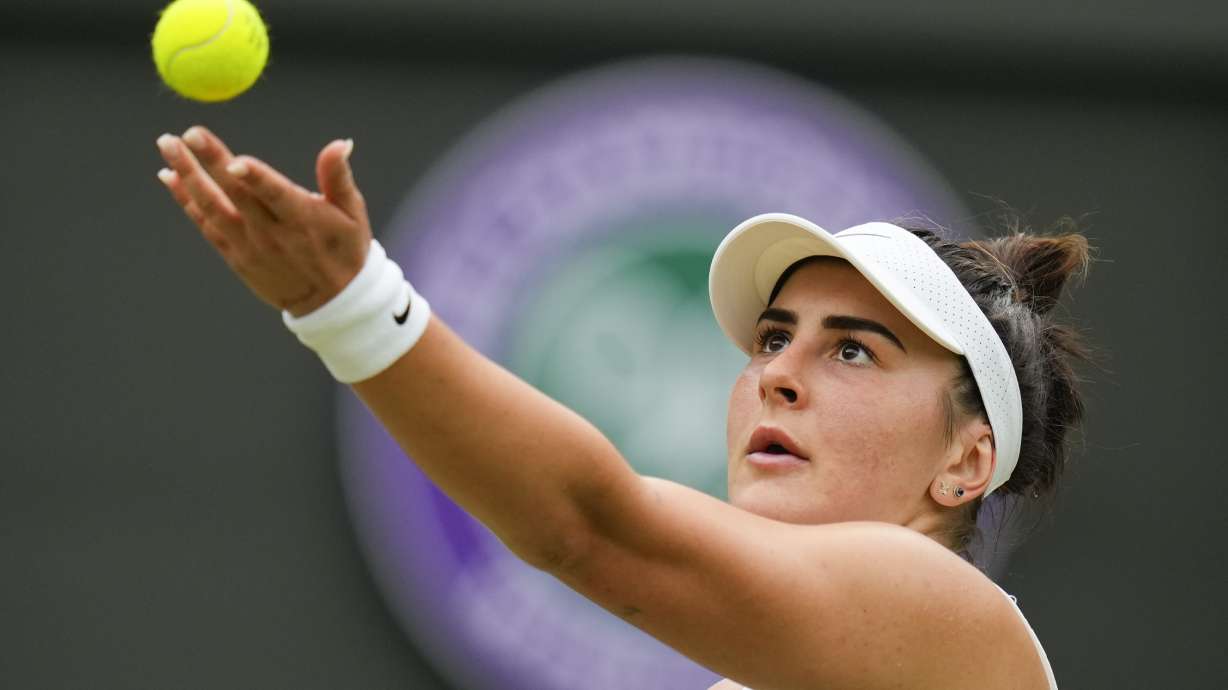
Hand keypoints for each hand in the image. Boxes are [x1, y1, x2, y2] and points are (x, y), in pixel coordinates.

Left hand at [155, 125, 371, 316]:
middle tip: (188, 134)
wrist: (332, 302)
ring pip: (212, 208)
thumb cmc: (346, 250)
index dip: (255, 178)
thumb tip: (340, 143)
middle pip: (236, 194)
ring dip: (187, 176)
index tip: (235, 161)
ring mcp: (250, 246)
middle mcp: (272, 233)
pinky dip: (186, 201)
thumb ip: (339, 177)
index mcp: (303, 219)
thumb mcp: (353, 214)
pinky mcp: (236, 257)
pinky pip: (206, 225)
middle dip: (210, 162)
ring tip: (168, 146)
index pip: (275, 195)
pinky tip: (170, 177)